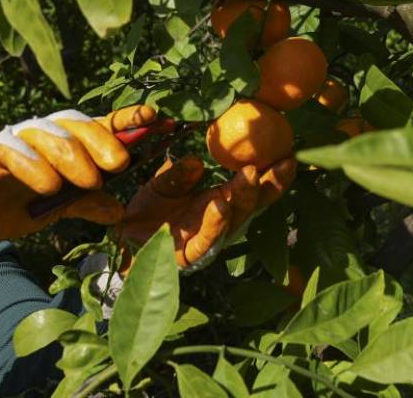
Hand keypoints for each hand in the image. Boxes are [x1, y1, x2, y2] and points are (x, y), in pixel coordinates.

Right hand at [0, 106, 157, 240]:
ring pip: (49, 134)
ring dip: (71, 157)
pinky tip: (48, 186)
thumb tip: (119, 212)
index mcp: (70, 140)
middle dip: (102, 142)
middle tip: (119, 165)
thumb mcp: (65, 206)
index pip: (101, 123)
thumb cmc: (28, 200)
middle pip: (78, 124)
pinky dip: (33, 166)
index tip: (153, 117)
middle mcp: (47, 132)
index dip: (127, 118)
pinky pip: (14, 151)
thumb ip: (90, 202)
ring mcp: (19, 139)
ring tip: (87, 183)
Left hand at [117, 155, 296, 268]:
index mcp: (219, 201)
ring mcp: (208, 239)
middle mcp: (220, 221)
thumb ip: (179, 175)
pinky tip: (220, 205)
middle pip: (252, 204)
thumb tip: (197, 162)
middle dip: (269, 185)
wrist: (123, 240)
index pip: (252, 188)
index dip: (271, 175)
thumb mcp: (163, 184)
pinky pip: (206, 240)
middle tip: (282, 163)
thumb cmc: (150, 211)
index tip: (289, 155)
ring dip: (244, 197)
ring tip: (250, 175)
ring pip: (233, 220)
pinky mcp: (190, 256)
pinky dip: (215, 223)